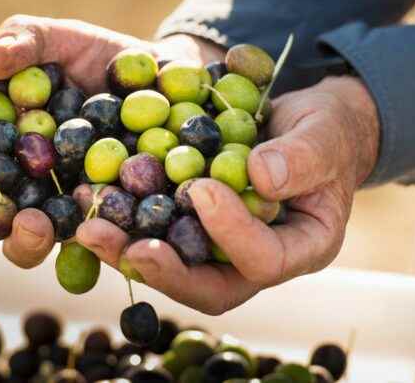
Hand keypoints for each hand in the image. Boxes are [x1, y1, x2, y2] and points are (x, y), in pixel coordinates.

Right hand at [0, 14, 223, 267]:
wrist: (161, 82)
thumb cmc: (100, 57)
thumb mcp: (62, 38)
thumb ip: (25, 39)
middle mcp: (12, 175)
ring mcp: (51, 206)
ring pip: (16, 240)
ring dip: (18, 238)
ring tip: (36, 224)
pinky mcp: (93, 227)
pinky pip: (81, 252)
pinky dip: (80, 251)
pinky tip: (90, 240)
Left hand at [77, 76, 379, 314]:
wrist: (302, 127)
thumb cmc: (325, 131)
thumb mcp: (326, 134)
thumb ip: (303, 155)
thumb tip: (259, 177)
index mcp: (301, 248)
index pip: (265, 260)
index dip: (232, 232)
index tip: (202, 188)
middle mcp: (254, 260)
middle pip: (207, 286)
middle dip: (162, 269)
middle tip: (123, 245)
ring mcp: (219, 249)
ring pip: (172, 266)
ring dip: (127, 251)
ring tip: (89, 226)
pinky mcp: (190, 227)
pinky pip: (155, 233)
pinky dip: (123, 220)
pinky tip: (91, 197)